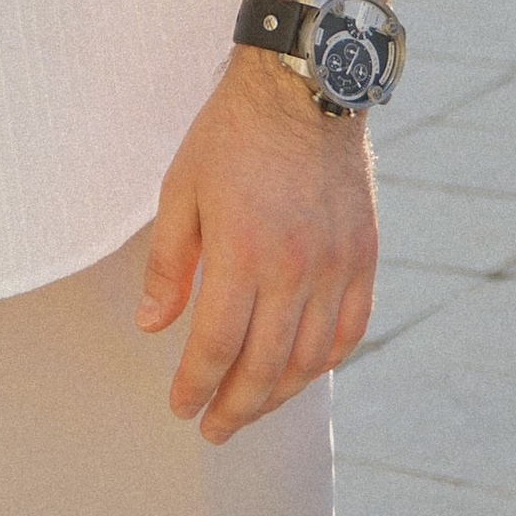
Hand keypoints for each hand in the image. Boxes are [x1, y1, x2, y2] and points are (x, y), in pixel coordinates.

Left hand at [139, 50, 377, 443]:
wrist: (305, 86)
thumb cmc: (232, 134)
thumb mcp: (180, 190)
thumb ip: (170, 266)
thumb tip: (151, 327)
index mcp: (242, 253)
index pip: (215, 346)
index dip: (195, 387)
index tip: (180, 409)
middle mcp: (295, 269)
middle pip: (265, 366)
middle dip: (234, 407)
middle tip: (212, 430)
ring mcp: (337, 266)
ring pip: (311, 359)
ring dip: (279, 395)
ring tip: (250, 408)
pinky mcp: (364, 257)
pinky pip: (350, 330)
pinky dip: (326, 362)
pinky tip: (302, 373)